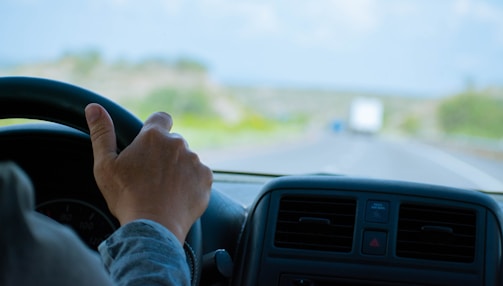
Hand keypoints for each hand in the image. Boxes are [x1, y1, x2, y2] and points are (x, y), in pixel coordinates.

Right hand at [85, 103, 211, 243]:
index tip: (149, 143)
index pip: (160, 118)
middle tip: (150, 176)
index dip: (155, 128)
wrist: (154, 227)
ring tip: (164, 189)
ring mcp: (195, 161)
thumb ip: (101, 133)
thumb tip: (94, 107)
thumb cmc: (126, 197)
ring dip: (178, 168)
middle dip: (164, 154)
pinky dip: (191, 183)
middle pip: (172, 142)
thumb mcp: (105, 165)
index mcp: (154, 137)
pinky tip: (177, 196)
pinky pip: (199, 175)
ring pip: (186, 159)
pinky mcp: (206, 178)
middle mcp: (178, 144)